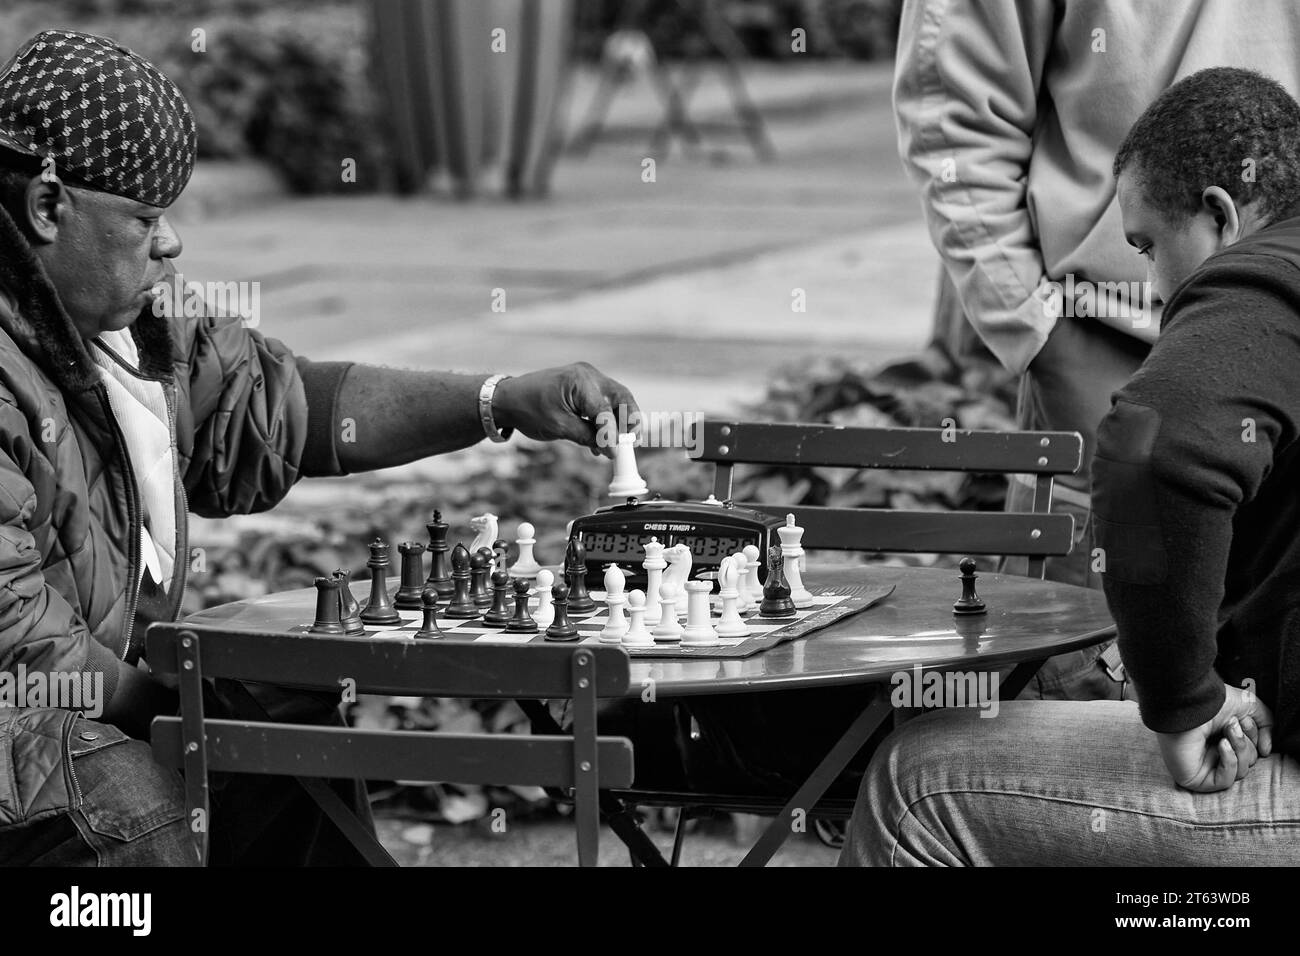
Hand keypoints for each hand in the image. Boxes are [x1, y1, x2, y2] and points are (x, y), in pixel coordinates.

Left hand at [491, 362, 639, 458]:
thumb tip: (611, 449)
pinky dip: (605, 420)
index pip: (604, 410)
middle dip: (629, 421)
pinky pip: (602, 403)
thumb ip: (587, 436)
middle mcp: (588, 375)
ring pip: (615, 401)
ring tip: (614, 445)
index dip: (612, 434)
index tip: (616, 453)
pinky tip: (599, 440)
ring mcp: (587, 379)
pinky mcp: (584, 387)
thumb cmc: (527, 409)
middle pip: (621, 397)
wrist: (507, 399)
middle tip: (632, 443)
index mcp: (580, 381)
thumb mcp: (558, 427)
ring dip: (617, 423)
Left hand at [1155, 683, 1273, 792]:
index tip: (1243, 721)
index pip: (1250, 750)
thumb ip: (1266, 725)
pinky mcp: (1195, 778)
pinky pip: (1224, 782)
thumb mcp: (1249, 707)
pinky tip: (1222, 745)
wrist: (1189, 703)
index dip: (1253, 737)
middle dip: (1245, 743)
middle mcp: (1212, 754)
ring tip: (1226, 732)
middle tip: (1232, 725)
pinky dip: (1229, 763)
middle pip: (1248, 763)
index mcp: (1223, 738)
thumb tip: (1266, 751)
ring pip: (1240, 772)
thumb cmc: (1213, 702)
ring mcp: (1203, 767)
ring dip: (1239, 750)